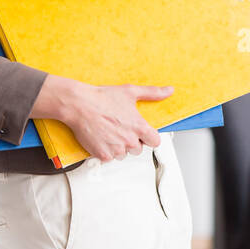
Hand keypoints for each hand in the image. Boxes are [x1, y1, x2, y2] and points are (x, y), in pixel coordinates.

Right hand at [32, 75, 168, 161]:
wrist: (80, 105)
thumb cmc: (103, 97)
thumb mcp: (131, 91)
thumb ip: (153, 93)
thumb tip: (169, 90)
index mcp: (139, 127)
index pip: (155, 142)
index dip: (150, 137)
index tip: (143, 134)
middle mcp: (130, 140)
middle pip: (138, 149)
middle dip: (132, 142)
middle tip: (121, 130)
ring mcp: (116, 149)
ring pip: (123, 155)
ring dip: (118, 147)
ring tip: (110, 132)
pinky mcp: (103, 154)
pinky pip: (109, 158)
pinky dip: (105, 151)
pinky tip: (101, 138)